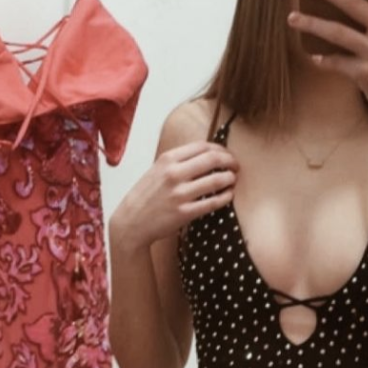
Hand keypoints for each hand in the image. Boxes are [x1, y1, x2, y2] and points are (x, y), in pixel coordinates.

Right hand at [109, 141, 238, 253]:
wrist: (132, 221)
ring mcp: (179, 194)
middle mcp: (174, 174)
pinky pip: (213, 202)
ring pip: (216, 180)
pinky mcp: (185, 212)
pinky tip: (228, 195)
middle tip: (236, 166)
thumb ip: (178, 161)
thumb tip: (206, 154)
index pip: (202, 146)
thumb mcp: (157, 170)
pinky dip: (225, 197)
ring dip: (230, 179)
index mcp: (167, 159)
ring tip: (233, 180)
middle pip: (213, 159)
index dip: (220, 149)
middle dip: (230, 161)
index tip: (226, 155)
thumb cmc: (146, 195)